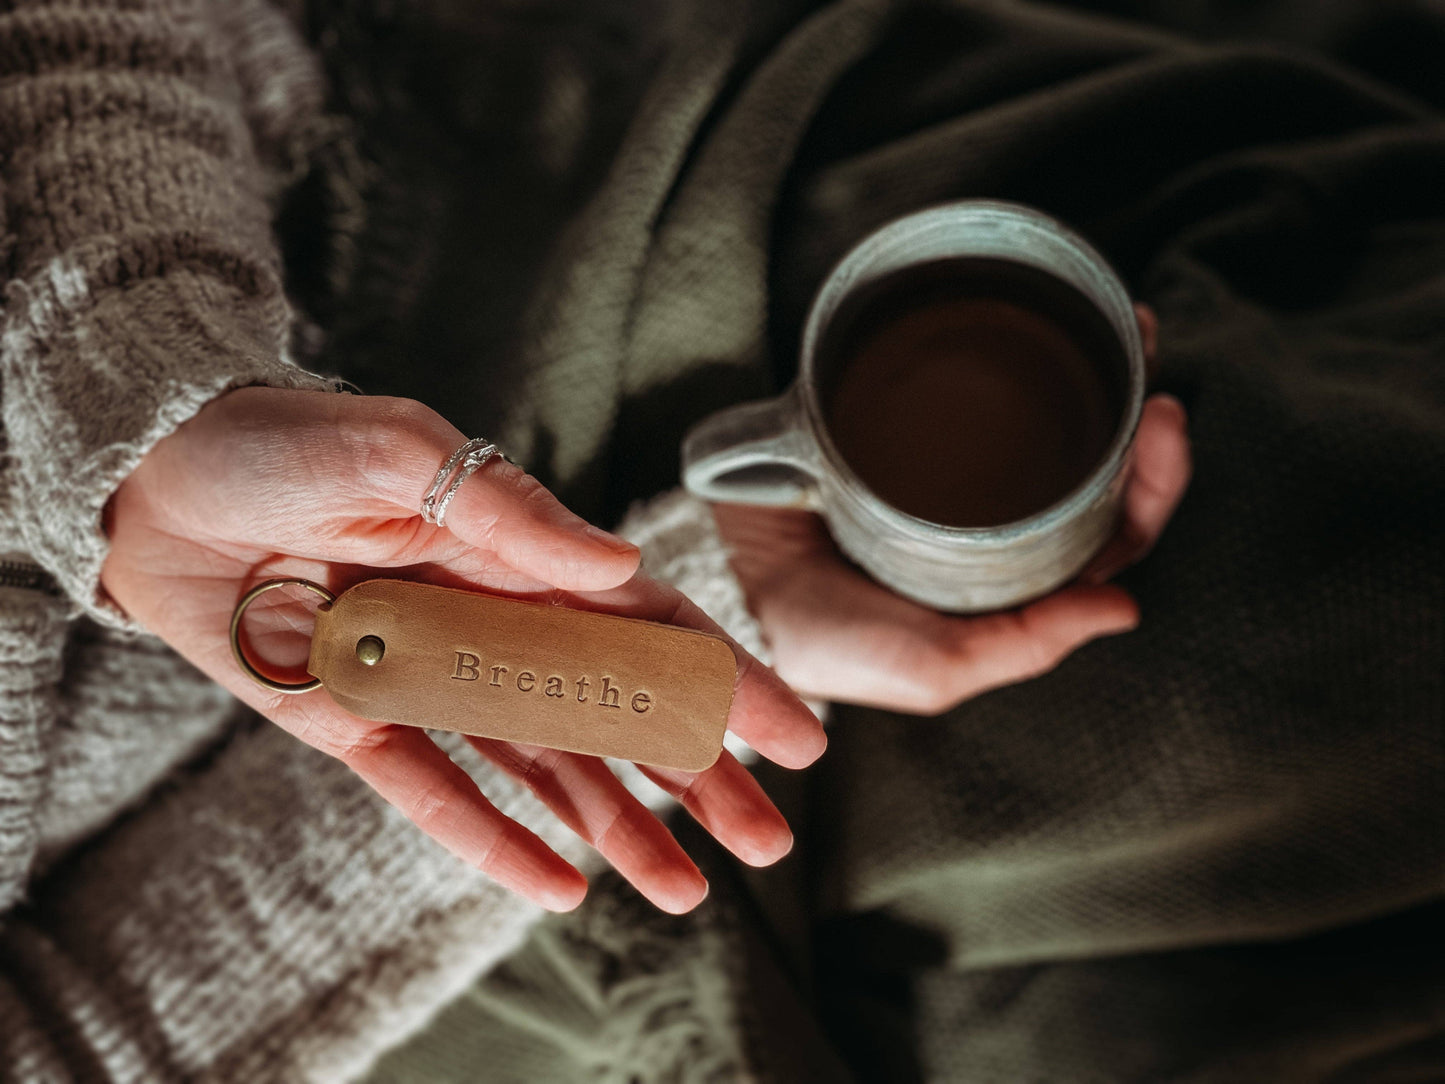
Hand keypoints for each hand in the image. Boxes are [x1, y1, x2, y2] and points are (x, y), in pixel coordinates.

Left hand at [100, 388, 826, 913]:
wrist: (154, 477)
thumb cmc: (280, 439)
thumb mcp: (399, 448)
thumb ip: (510, 511)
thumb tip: (616, 564)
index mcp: (521, 555)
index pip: (649, 628)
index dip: (727, 683)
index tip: (799, 737)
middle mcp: (492, 623)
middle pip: (618, 714)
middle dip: (696, 778)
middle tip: (766, 842)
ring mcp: (431, 679)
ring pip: (547, 769)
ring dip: (618, 827)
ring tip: (685, 891)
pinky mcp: (361, 723)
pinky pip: (438, 795)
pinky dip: (495, 843)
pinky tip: (558, 889)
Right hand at [710, 305, 1191, 713]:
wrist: (730, 581)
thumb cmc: (830, 641)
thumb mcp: (933, 668)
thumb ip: (1023, 647)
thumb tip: (1124, 607)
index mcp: (1017, 584)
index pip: (1113, 533)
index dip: (1154, 483)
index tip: (1164, 423)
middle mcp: (996, 525)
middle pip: (1094, 464)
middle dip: (1134, 408)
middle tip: (1147, 351)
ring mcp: (952, 471)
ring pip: (1044, 416)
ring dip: (1091, 366)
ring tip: (1116, 316)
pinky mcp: (901, 423)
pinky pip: (969, 381)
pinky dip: (1007, 346)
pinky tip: (1033, 311)